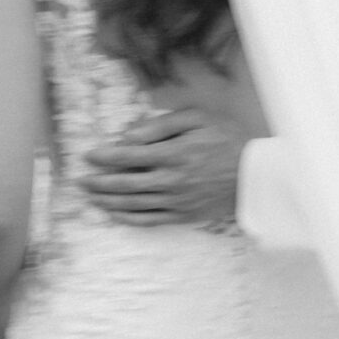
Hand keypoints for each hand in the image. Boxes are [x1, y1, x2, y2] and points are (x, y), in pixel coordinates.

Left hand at [82, 109, 250, 225]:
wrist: (258, 175)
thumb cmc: (230, 140)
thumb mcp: (198, 119)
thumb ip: (161, 125)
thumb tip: (129, 135)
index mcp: (173, 153)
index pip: (127, 155)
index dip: (104, 156)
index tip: (89, 155)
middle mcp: (171, 179)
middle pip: (125, 183)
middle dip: (99, 181)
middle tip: (81, 180)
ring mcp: (177, 201)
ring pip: (133, 203)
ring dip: (108, 200)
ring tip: (91, 196)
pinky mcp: (185, 215)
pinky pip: (150, 219)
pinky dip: (129, 217)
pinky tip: (115, 214)